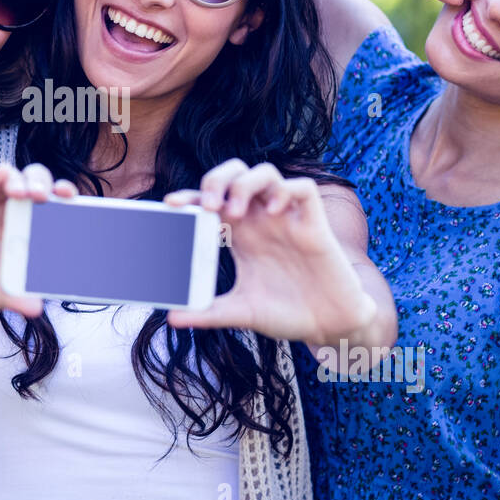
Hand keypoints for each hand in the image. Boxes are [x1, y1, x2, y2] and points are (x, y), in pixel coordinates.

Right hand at [0, 162, 76, 316]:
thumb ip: (12, 297)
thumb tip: (36, 307)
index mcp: (25, 232)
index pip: (51, 208)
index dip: (65, 201)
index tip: (76, 204)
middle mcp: (10, 213)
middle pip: (36, 186)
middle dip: (47, 186)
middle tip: (51, 197)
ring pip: (12, 178)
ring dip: (23, 181)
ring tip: (26, 193)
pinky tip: (1, 177)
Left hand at [163, 161, 376, 342]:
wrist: (328, 326)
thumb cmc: (287, 313)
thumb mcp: (241, 312)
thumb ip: (208, 313)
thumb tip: (171, 318)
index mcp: (241, 234)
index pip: (213, 201)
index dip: (191, 196)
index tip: (171, 204)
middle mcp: (262, 220)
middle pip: (236, 174)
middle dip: (218, 180)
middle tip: (209, 206)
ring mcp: (288, 219)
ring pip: (266, 173)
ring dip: (246, 184)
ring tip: (235, 211)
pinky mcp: (315, 225)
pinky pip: (304, 188)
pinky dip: (287, 190)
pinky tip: (275, 210)